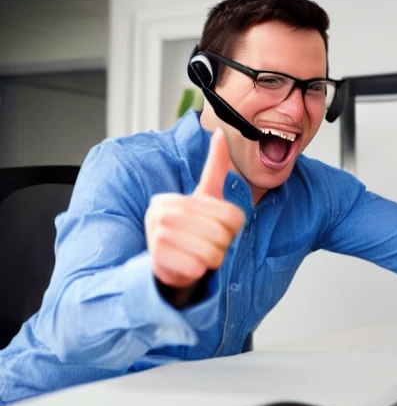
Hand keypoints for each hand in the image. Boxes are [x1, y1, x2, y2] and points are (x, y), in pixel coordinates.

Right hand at [145, 128, 244, 294]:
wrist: (169, 266)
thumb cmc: (191, 232)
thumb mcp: (205, 199)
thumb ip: (214, 167)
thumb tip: (219, 133)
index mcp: (176, 198)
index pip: (232, 216)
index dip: (232, 230)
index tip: (215, 230)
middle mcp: (161, 212)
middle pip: (222, 234)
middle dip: (221, 247)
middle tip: (206, 246)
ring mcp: (155, 234)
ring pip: (212, 253)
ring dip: (211, 260)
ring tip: (197, 256)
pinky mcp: (156, 258)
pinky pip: (197, 268)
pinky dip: (199, 272)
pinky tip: (189, 267)